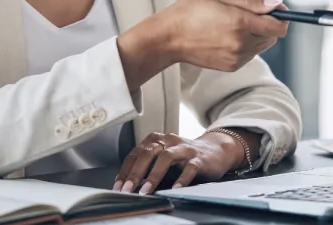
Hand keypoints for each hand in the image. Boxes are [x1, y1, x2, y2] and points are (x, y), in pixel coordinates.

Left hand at [113, 130, 252, 194]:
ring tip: (146, 191)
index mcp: (157, 139)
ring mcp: (184, 148)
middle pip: (149, 152)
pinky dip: (181, 178)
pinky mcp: (199, 158)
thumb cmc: (183, 157)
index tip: (118, 186)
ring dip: (154, 175)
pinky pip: (189, 167)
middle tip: (127, 190)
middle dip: (136, 172)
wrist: (214, 150)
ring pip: (167, 157)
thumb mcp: (163, 160)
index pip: (137, 153)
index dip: (126, 169)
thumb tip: (129, 185)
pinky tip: (175, 189)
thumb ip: (148, 168)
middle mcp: (169, 141)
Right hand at [118, 0, 287, 91]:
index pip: (279, 26)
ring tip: (231, 24)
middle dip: (265, 23)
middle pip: (272, 35)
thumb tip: (277, 5)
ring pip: (262, 45)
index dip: (280, 16)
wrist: (168, 37)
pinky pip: (250, 53)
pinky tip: (225, 35)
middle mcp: (241, 44)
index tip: (274, 8)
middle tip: (244, 12)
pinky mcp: (232, 67)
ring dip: (255, 34)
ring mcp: (237, 58)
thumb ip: (252, 3)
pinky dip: (245, 44)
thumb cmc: (191, 11)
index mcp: (240, 24)